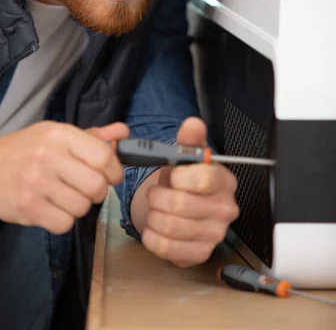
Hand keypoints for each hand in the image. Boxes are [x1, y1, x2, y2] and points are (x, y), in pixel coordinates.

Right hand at [0, 121, 128, 233]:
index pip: (103, 156)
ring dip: (79, 206)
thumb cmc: (26, 150)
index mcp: (60, 134)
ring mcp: (36, 182)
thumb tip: (123, 133)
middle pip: (96, 185)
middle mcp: (48, 156)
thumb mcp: (57, 134)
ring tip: (65, 197)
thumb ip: (93, 136)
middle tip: (87, 189)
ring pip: (82, 207)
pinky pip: (64, 224)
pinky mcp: (27, 207)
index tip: (111, 176)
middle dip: (98, 192)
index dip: (115, 171)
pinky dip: (63, 220)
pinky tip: (52, 208)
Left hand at [141, 117, 238, 266]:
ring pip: (170, 226)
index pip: (203, 179)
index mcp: (224, 182)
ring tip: (156, 209)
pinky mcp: (199, 254)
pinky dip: (152, 236)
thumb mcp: (184, 157)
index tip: (172, 176)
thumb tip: (193, 123)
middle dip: (158, 197)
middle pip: (181, 204)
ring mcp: (214, 234)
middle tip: (156, 194)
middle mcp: (225, 209)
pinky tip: (156, 227)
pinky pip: (165, 248)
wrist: (181, 206)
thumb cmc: (184, 180)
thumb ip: (189, 140)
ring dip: (153, 216)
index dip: (179, 177)